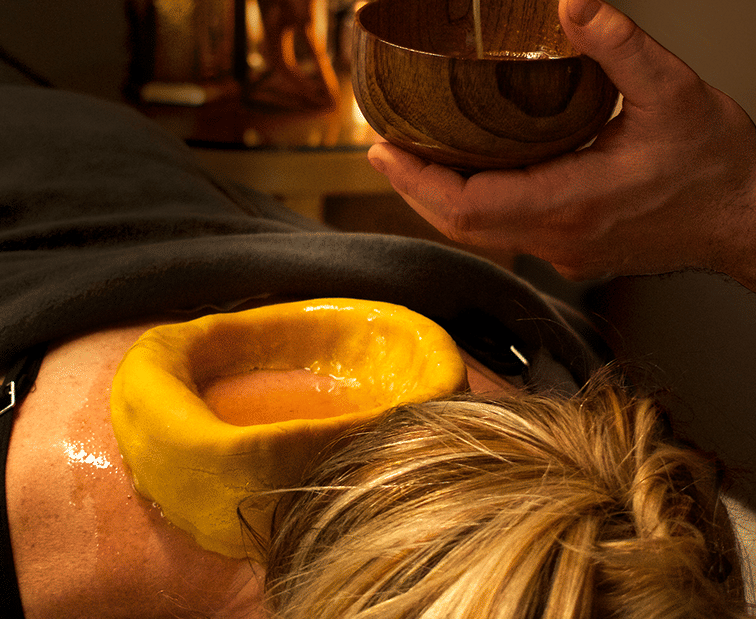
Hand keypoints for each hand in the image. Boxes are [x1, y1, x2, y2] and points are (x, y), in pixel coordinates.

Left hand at [367, 0, 755, 286]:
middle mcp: (556, 236)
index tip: (383, 151)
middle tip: (384, 151)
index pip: (467, 205)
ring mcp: (560, 249)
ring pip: (479, 232)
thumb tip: (572, 4)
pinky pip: (503, 232)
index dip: (416, 181)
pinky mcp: (568, 248)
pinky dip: (472, 206)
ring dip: (439, 199)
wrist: (743, 221)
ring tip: (412, 162)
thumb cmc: (715, 170)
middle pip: (459, 224)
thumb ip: (619, 47)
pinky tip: (466, 177)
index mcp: (570, 203)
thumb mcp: (673, 94)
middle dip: (414, 189)